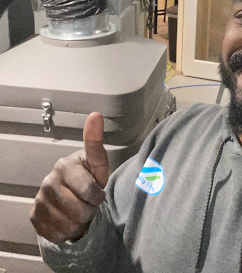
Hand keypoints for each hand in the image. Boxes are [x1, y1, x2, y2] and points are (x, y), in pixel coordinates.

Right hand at [30, 112, 108, 243]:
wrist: (73, 195)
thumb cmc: (89, 177)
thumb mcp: (98, 163)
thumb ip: (96, 143)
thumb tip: (96, 115)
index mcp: (65, 165)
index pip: (90, 190)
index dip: (97, 196)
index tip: (98, 194)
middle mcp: (48, 181)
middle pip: (81, 210)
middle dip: (91, 210)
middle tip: (90, 202)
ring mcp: (39, 200)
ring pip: (69, 225)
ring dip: (80, 222)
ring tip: (81, 211)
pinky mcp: (34, 217)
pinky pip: (57, 234)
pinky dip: (67, 232)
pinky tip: (69, 219)